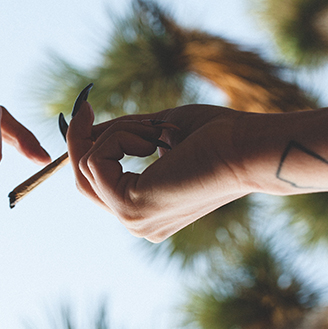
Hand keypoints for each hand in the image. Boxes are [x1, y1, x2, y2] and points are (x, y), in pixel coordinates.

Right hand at [67, 101, 250, 241]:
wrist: (248, 150)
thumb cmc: (219, 136)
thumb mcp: (158, 131)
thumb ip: (122, 135)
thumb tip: (85, 129)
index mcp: (148, 211)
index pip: (98, 183)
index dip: (86, 147)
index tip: (84, 111)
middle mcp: (137, 223)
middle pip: (82, 181)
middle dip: (79, 139)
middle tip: (83, 105)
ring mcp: (133, 220)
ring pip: (88, 166)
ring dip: (117, 133)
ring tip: (156, 129)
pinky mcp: (131, 207)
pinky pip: (98, 160)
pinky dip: (121, 136)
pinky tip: (155, 137)